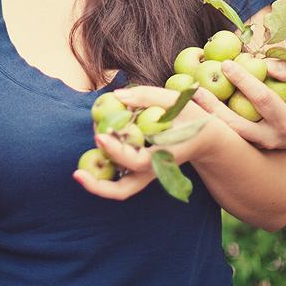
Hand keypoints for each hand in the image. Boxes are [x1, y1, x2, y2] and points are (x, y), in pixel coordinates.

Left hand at [73, 86, 216, 200]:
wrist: (207, 138)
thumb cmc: (191, 118)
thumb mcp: (176, 101)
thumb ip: (147, 95)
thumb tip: (116, 95)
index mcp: (165, 156)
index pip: (137, 161)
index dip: (116, 150)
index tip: (100, 134)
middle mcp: (153, 170)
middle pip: (123, 190)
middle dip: (99, 186)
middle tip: (77, 174)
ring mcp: (146, 173)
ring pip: (119, 187)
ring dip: (97, 174)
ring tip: (95, 133)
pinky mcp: (140, 170)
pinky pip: (119, 173)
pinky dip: (105, 161)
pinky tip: (99, 137)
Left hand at [193, 58, 285, 149]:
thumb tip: (267, 64)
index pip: (264, 99)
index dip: (245, 81)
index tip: (226, 64)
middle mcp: (272, 137)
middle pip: (238, 124)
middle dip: (214, 106)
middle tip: (195, 86)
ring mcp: (259, 144)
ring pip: (229, 133)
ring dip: (207, 117)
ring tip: (189, 97)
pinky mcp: (249, 144)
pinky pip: (228, 133)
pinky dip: (211, 120)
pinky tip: (194, 105)